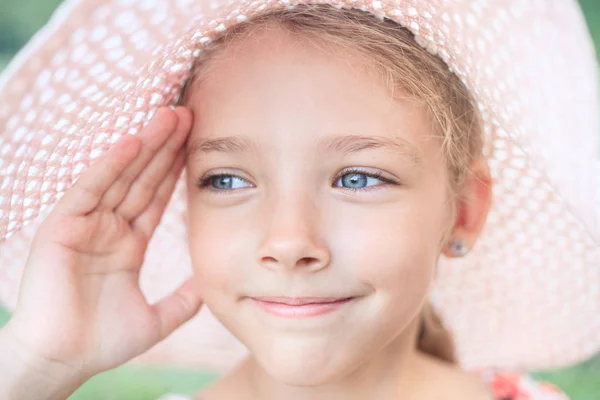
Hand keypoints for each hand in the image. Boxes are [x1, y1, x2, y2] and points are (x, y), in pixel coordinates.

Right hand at [4, 106, 201, 379]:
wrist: (62, 361)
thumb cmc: (102, 342)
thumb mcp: (158, 318)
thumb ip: (184, 300)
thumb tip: (211, 285)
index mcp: (129, 244)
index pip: (158, 197)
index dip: (176, 170)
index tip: (197, 143)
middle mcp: (108, 228)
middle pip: (142, 179)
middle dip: (165, 147)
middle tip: (187, 114)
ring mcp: (86, 225)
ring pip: (119, 177)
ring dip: (143, 145)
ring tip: (168, 116)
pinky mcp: (62, 228)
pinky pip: (89, 191)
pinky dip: (108, 167)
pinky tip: (130, 142)